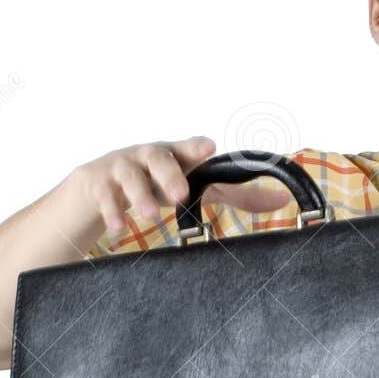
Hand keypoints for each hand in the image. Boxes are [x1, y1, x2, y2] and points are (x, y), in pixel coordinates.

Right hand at [75, 136, 290, 238]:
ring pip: (129, 177)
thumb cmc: (157, 181)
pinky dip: (110, 213)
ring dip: (140, 196)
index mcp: (173, 155)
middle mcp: (146, 156)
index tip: (209, 147)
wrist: (98, 183)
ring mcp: (120, 169)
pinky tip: (117, 230)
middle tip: (180, 194)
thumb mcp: (193, 186)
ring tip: (151, 216)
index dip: (196, 147)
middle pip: (157, 158)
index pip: (186, 148)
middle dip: (169, 174)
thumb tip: (281, 202)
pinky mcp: (97, 185)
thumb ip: (235, 195)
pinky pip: (103, 197)